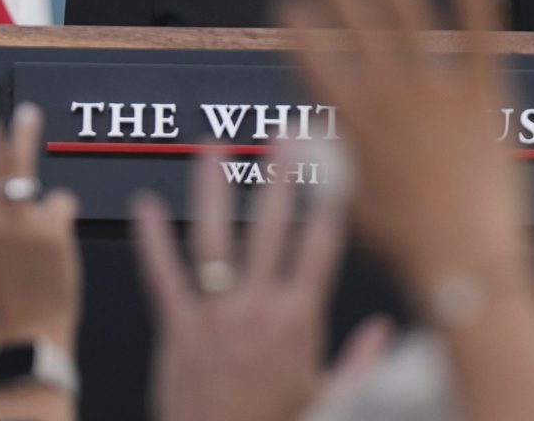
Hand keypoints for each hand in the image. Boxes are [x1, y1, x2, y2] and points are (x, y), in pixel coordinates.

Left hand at [130, 149, 391, 420]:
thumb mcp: (330, 400)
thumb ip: (360, 360)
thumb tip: (386, 331)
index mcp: (298, 321)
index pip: (320, 248)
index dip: (329, 204)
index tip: (336, 169)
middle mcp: (257, 309)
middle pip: (271, 230)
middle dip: (279, 179)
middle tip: (282, 139)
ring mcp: (216, 315)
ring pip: (215, 240)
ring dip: (213, 191)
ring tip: (211, 150)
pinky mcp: (178, 328)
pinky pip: (162, 276)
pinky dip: (152, 240)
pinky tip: (146, 206)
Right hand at [276, 0, 531, 291]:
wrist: (468, 259)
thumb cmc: (408, 239)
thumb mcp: (349, 197)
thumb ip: (328, 152)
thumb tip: (301, 126)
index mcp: (353, 118)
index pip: (313, 55)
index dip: (297, 24)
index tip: (287, 1)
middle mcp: (390, 91)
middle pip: (357, 21)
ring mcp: (438, 87)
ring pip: (410, 13)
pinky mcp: (484, 90)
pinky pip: (480, 30)